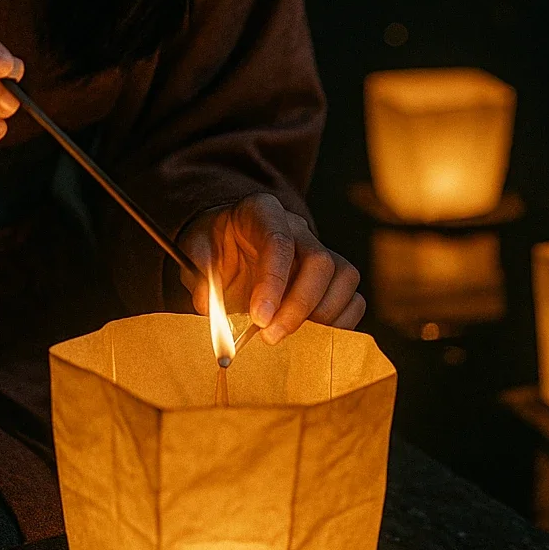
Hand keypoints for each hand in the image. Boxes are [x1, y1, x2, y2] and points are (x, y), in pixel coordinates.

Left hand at [178, 192, 364, 343]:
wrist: (228, 244)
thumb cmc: (214, 246)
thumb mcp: (194, 252)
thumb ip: (201, 276)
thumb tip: (212, 309)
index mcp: (262, 211)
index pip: (279, 242)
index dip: (273, 283)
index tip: (259, 318)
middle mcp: (298, 227)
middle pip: (320, 261)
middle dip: (298, 307)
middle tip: (270, 336)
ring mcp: (320, 249)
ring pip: (344, 278)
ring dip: (321, 318)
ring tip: (288, 338)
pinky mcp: (333, 277)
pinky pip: (353, 299)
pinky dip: (338, 324)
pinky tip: (309, 337)